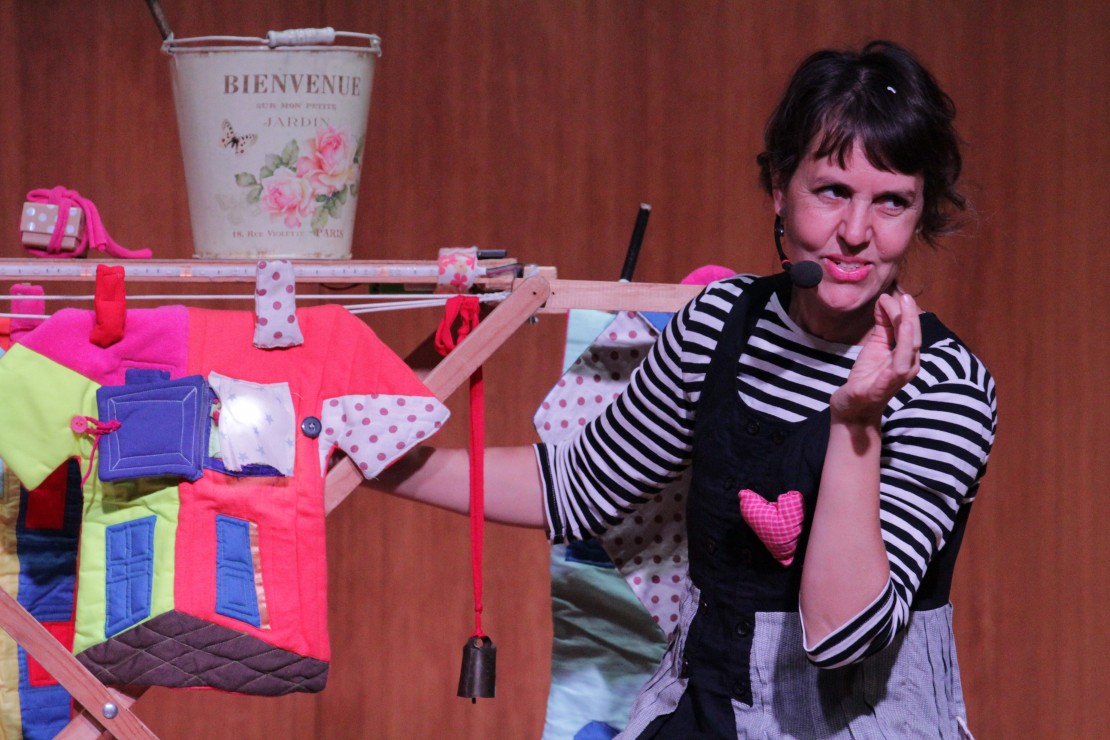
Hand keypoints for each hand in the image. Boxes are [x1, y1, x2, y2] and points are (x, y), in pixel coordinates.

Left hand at [829, 293, 921, 423]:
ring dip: (908, 326)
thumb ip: (883, 325)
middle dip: (910, 314)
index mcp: (906, 355)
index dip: (904, 311)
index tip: (894, 294)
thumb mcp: (875, 346)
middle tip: (904, 296)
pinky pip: (900, 365)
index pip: (910, 329)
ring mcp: (900, 377)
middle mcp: (909, 365)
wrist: (852, 408)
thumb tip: (885, 300)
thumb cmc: (866, 378)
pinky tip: (900, 331)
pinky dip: (902, 346)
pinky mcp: (887, 385)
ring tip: (904, 306)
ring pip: (911, 347)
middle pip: (914, 335)